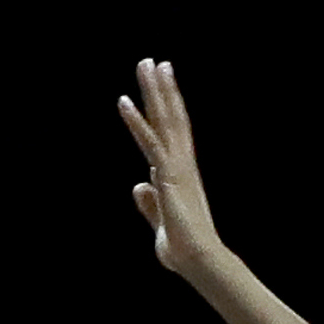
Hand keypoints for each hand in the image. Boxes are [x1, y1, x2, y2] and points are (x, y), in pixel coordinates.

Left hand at [118, 59, 225, 275]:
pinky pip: (150, 142)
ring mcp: (177, 167)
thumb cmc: (184, 248)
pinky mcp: (168, 176)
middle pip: (171, 118)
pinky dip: (136, 121)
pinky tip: (123, 101)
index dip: (168, 106)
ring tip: (147, 64)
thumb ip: (149, 204)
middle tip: (155, 61)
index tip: (164, 83)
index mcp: (181, 173)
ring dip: (153, 92)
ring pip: (164, 121)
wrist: (199, 261)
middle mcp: (182, 164)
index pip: (173, 132)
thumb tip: (138, 185)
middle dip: (162, 89)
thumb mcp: (160, 223)